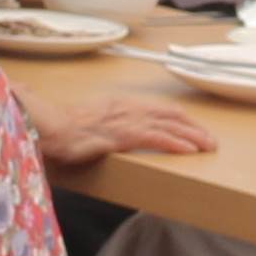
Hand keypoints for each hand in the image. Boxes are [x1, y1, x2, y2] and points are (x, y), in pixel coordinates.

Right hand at [33, 100, 214, 171]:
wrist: (44, 126)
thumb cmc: (58, 128)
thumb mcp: (86, 122)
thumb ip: (100, 124)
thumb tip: (105, 131)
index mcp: (119, 105)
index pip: (158, 109)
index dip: (179, 118)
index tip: (194, 127)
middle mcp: (126, 108)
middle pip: (169, 115)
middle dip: (193, 127)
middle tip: (211, 140)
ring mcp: (124, 120)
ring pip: (168, 125)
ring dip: (192, 135)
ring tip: (209, 146)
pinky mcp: (120, 135)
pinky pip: (154, 138)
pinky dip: (174, 143)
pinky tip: (189, 150)